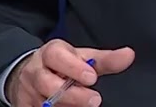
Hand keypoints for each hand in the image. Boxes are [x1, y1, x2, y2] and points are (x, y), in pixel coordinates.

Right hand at [5, 38, 134, 106]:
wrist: (28, 74)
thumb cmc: (62, 65)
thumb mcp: (82, 58)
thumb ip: (105, 59)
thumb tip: (129, 55)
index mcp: (50, 54)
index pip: (57, 57)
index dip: (73, 67)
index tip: (91, 77)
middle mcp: (36, 72)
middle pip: (49, 84)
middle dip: (72, 94)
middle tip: (94, 100)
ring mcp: (30, 92)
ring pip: (44, 102)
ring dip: (64, 106)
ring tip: (82, 106)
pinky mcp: (25, 106)